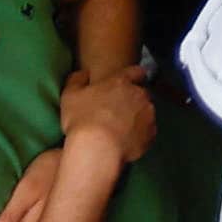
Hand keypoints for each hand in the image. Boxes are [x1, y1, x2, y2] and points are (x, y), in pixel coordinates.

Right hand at [57, 60, 159, 175]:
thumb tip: (84, 74)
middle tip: (118, 111)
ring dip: (138, 117)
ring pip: (146, 112)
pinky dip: (140, 134)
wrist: (98, 150)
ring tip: (122, 129)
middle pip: (141, 93)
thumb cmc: (82, 120)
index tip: (127, 84)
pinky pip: (148, 131)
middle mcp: (139, 95)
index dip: (132, 77)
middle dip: (133, 99)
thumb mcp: (70, 96)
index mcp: (121, 82)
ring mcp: (148, 115)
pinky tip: (127, 141)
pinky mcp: (151, 134)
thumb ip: (78, 80)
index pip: (136, 71)